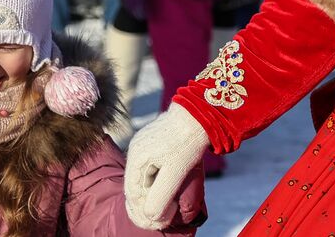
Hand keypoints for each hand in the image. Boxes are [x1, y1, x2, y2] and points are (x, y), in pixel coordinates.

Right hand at [125, 105, 209, 229]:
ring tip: (166, 209)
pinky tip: (166, 190)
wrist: (201, 112)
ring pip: (144, 178)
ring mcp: (145, 144)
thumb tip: (150, 217)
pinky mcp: (155, 141)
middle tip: (162, 220)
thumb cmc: (188, 142)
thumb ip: (160, 196)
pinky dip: (156, 182)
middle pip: (136, 186)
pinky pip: (151, 168)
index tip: (158, 222)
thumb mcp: (175, 173)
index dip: (143, 211)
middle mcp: (136, 150)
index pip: (133, 193)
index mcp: (137, 157)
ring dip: (152, 195)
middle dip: (147, 205)